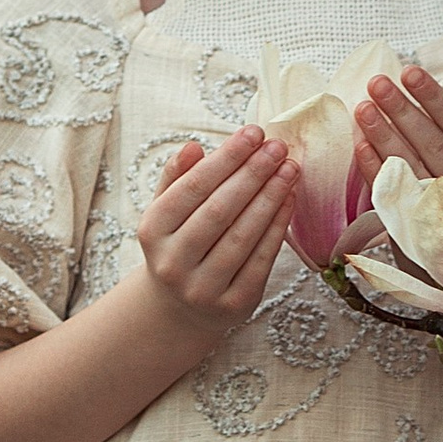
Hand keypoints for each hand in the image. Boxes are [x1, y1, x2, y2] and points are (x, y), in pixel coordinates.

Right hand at [138, 126, 296, 344]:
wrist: (180, 308)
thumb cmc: (178, 244)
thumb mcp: (166, 211)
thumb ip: (177, 177)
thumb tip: (192, 147)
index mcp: (152, 231)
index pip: (193, 187)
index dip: (226, 158)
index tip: (254, 132)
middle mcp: (172, 262)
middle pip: (219, 210)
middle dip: (253, 174)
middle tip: (278, 146)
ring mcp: (202, 289)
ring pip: (242, 236)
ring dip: (271, 197)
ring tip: (290, 168)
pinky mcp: (233, 305)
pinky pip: (261, 260)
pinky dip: (278, 227)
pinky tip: (289, 199)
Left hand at [335, 64, 442, 258]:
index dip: (434, 100)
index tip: (410, 72)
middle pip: (433, 145)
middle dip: (403, 112)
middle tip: (376, 82)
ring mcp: (442, 214)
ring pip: (411, 169)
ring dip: (384, 136)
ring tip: (362, 107)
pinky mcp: (417, 235)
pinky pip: (392, 198)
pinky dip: (375, 171)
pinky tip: (359, 146)